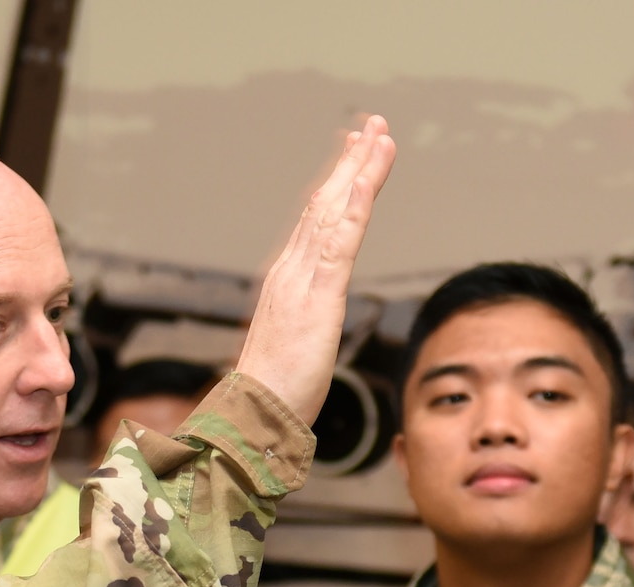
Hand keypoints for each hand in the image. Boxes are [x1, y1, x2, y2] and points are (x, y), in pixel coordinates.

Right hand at [237, 117, 397, 423]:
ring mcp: (303, 279)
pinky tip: (368, 178)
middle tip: (372, 126)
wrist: (254, 413)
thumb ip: (304, 326)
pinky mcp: (318, 295)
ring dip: (358, 170)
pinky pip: (340, 240)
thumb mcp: (295, 348)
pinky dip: (355, 204)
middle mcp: (292, 270)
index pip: (316, 222)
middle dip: (351, 163)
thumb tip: (312, 327)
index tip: (355, 154)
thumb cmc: (275, 391)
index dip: (337, 185)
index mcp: (289, 281)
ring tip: (379, 136)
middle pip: (325, 204)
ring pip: (334, 211)